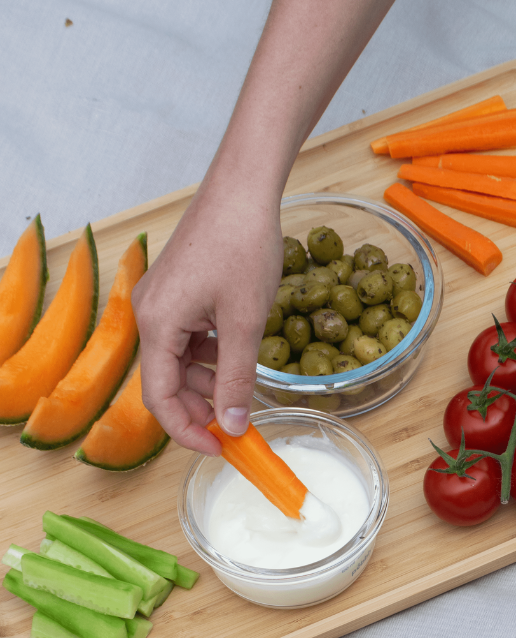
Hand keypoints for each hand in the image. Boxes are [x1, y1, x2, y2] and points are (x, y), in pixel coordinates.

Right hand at [132, 191, 281, 454]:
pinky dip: (210, 355)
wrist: (244, 189)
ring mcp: (163, 300)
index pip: (159, 398)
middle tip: (237, 423)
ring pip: (179, 359)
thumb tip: (234, 425)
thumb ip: (237, 378)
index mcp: (156, 324)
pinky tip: (235, 357)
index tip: (220, 448)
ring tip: (241, 390)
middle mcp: (149, 313)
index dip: (187, 430)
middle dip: (200, 406)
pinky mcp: (179, 290)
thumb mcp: (245, 322)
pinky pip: (187, 336)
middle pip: (166, 380)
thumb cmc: (243, 247)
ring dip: (208, 381)